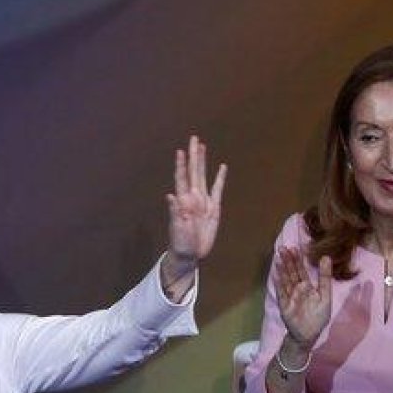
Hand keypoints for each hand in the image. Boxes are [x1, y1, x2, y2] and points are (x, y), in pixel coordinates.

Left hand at [167, 135, 226, 265]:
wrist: (190, 254)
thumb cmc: (181, 242)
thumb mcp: (177, 228)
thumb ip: (175, 212)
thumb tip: (170, 196)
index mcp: (183, 201)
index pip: (181, 178)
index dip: (181, 165)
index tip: (180, 150)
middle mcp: (193, 197)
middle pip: (193, 172)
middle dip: (193, 155)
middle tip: (194, 138)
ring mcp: (203, 201)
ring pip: (204, 176)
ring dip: (202, 162)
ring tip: (202, 147)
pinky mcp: (214, 208)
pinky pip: (217, 190)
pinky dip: (220, 178)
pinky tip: (222, 167)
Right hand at [276, 247, 331, 348]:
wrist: (308, 334)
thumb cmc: (318, 317)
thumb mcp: (326, 296)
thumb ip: (325, 278)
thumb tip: (326, 257)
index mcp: (308, 287)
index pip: (302, 270)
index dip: (299, 260)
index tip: (296, 247)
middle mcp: (297, 289)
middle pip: (292, 272)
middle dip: (288, 260)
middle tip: (284, 247)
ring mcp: (290, 296)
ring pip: (286, 279)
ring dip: (283, 268)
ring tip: (280, 257)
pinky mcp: (284, 304)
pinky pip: (282, 292)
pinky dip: (279, 283)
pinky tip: (276, 274)